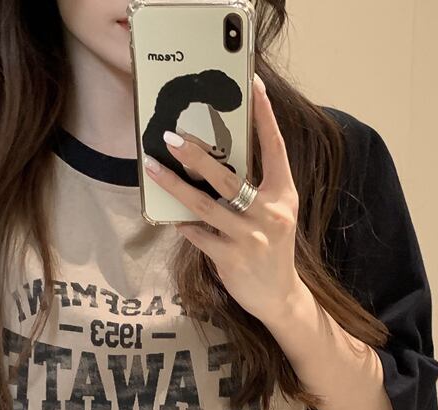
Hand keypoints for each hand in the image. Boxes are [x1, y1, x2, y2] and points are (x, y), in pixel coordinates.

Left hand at [144, 73, 304, 330]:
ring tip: (153, 168)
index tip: (254, 84)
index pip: (275, 147)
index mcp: (284, 194)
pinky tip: (172, 218)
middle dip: (196, 155)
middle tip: (171, 136)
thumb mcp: (273, 213)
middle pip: (228, 177)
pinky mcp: (231, 259)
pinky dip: (184, 225)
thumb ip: (255, 188)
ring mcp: (250, 237)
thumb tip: (215, 160)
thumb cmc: (271, 248)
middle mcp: (269, 213)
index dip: (265, 115)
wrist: (279, 296)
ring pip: (205, 206)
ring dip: (175, 186)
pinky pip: (199, 235)